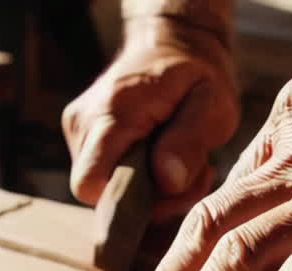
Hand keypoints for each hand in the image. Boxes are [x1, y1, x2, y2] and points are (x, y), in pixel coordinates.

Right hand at [62, 16, 238, 221]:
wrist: (173, 45)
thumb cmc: (197, 74)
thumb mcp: (212, 102)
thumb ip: (190, 140)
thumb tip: (167, 180)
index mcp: (112, 113)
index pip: (91, 184)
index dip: (129, 204)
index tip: (176, 190)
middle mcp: (84, 124)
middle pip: (100, 193)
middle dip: (150, 200)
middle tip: (193, 177)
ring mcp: (79, 131)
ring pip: (105, 189)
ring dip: (151, 191)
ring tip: (184, 165)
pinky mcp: (84, 138)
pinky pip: (107, 178)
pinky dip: (141, 180)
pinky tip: (167, 161)